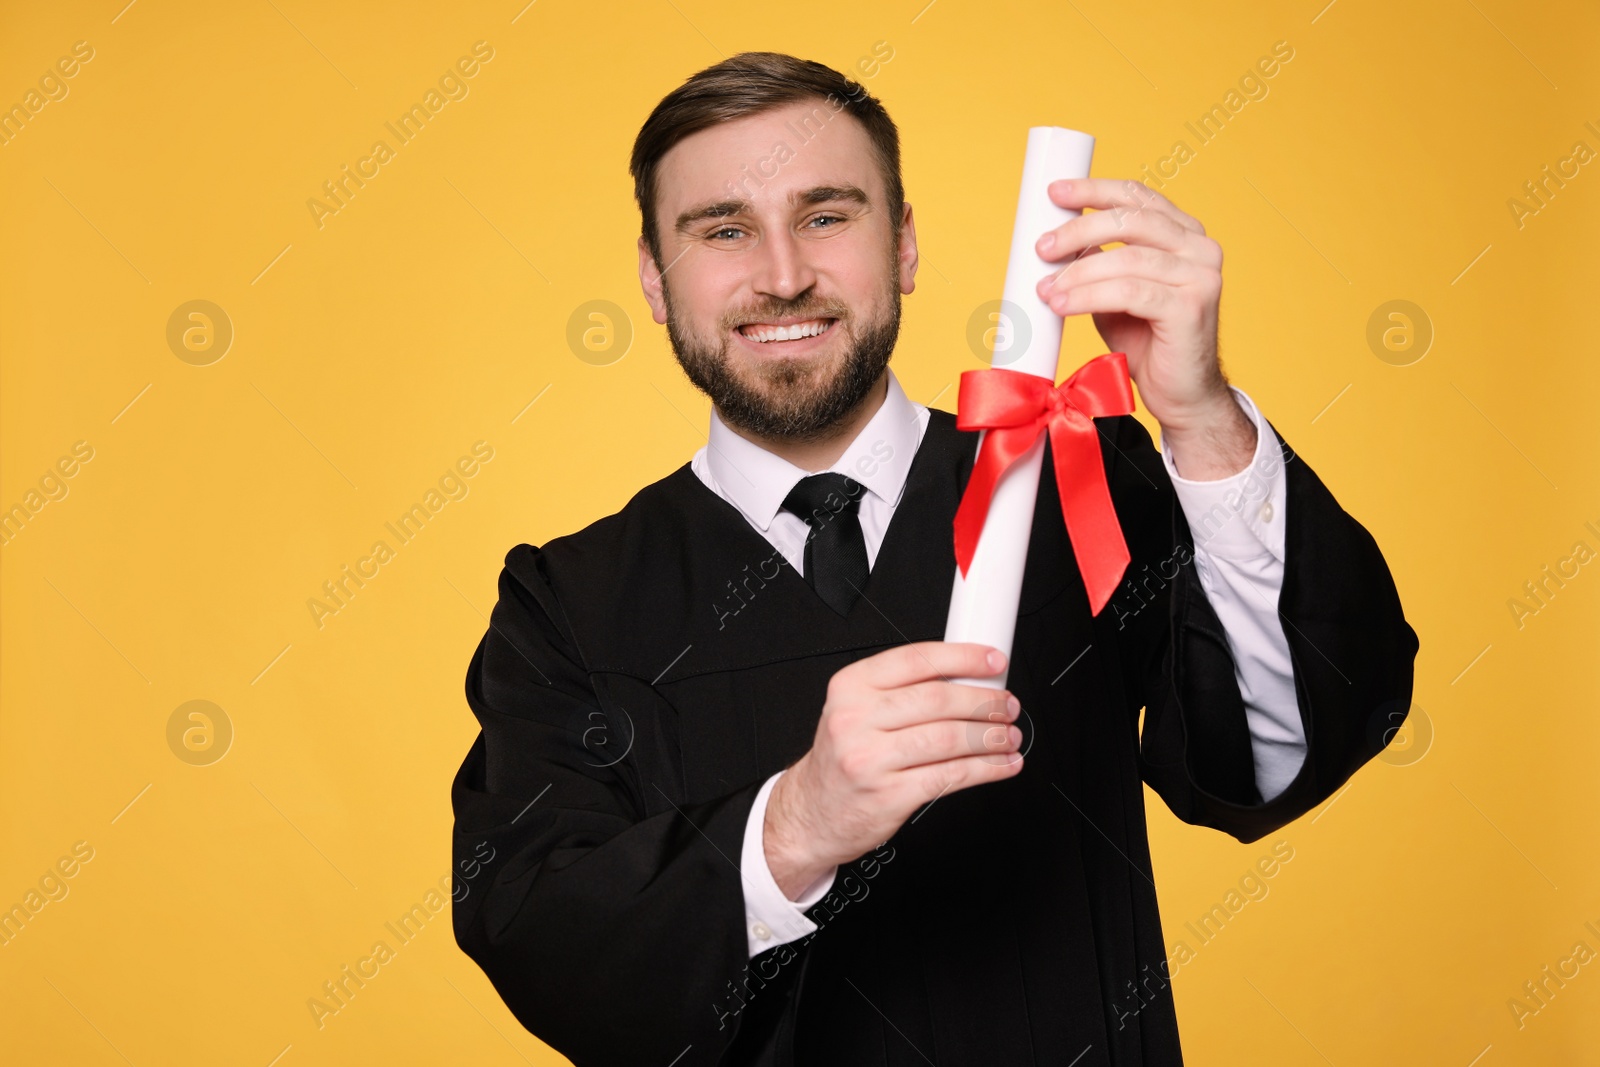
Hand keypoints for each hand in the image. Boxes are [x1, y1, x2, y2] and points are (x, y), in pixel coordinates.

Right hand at [764, 642, 1023, 898]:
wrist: (813, 812)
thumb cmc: (844, 758)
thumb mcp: (856, 710)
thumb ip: (903, 691)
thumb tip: (968, 678)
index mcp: (851, 686)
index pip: (917, 660)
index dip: (965, 658)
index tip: (994, 662)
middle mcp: (856, 719)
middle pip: (938, 700)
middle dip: (984, 701)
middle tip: (1006, 705)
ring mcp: (871, 759)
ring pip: (948, 738)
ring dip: (990, 737)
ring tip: (1008, 736)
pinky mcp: (889, 795)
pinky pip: (950, 776)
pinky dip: (986, 769)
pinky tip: (1000, 765)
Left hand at [1033, 178, 1254, 478]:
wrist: (1180, 394)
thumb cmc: (1149, 343)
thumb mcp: (1117, 293)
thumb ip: (1099, 262)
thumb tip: (1056, 240)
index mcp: (1185, 235)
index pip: (1138, 198)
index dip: (1095, 190)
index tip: (1055, 193)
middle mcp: (1200, 248)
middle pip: (1131, 221)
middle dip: (1079, 229)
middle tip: (1043, 247)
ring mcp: (1201, 276)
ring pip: (1127, 258)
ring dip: (1077, 271)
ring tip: (1047, 288)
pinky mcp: (1190, 307)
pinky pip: (1129, 293)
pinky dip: (1089, 296)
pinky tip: (1063, 304)